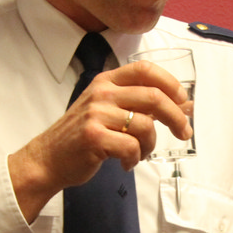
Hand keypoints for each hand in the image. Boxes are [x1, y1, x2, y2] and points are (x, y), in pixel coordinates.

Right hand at [8, 59, 192, 221]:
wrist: (48, 158)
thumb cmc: (82, 136)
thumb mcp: (107, 110)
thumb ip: (140, 105)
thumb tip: (184, 104)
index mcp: (106, 81)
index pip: (145, 70)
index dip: (170, 83)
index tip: (183, 101)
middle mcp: (101, 93)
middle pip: (153, 97)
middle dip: (176, 117)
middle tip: (184, 133)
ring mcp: (96, 114)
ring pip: (145, 126)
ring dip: (150, 145)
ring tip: (139, 154)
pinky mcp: (94, 137)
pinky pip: (131, 147)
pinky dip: (134, 159)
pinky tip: (125, 163)